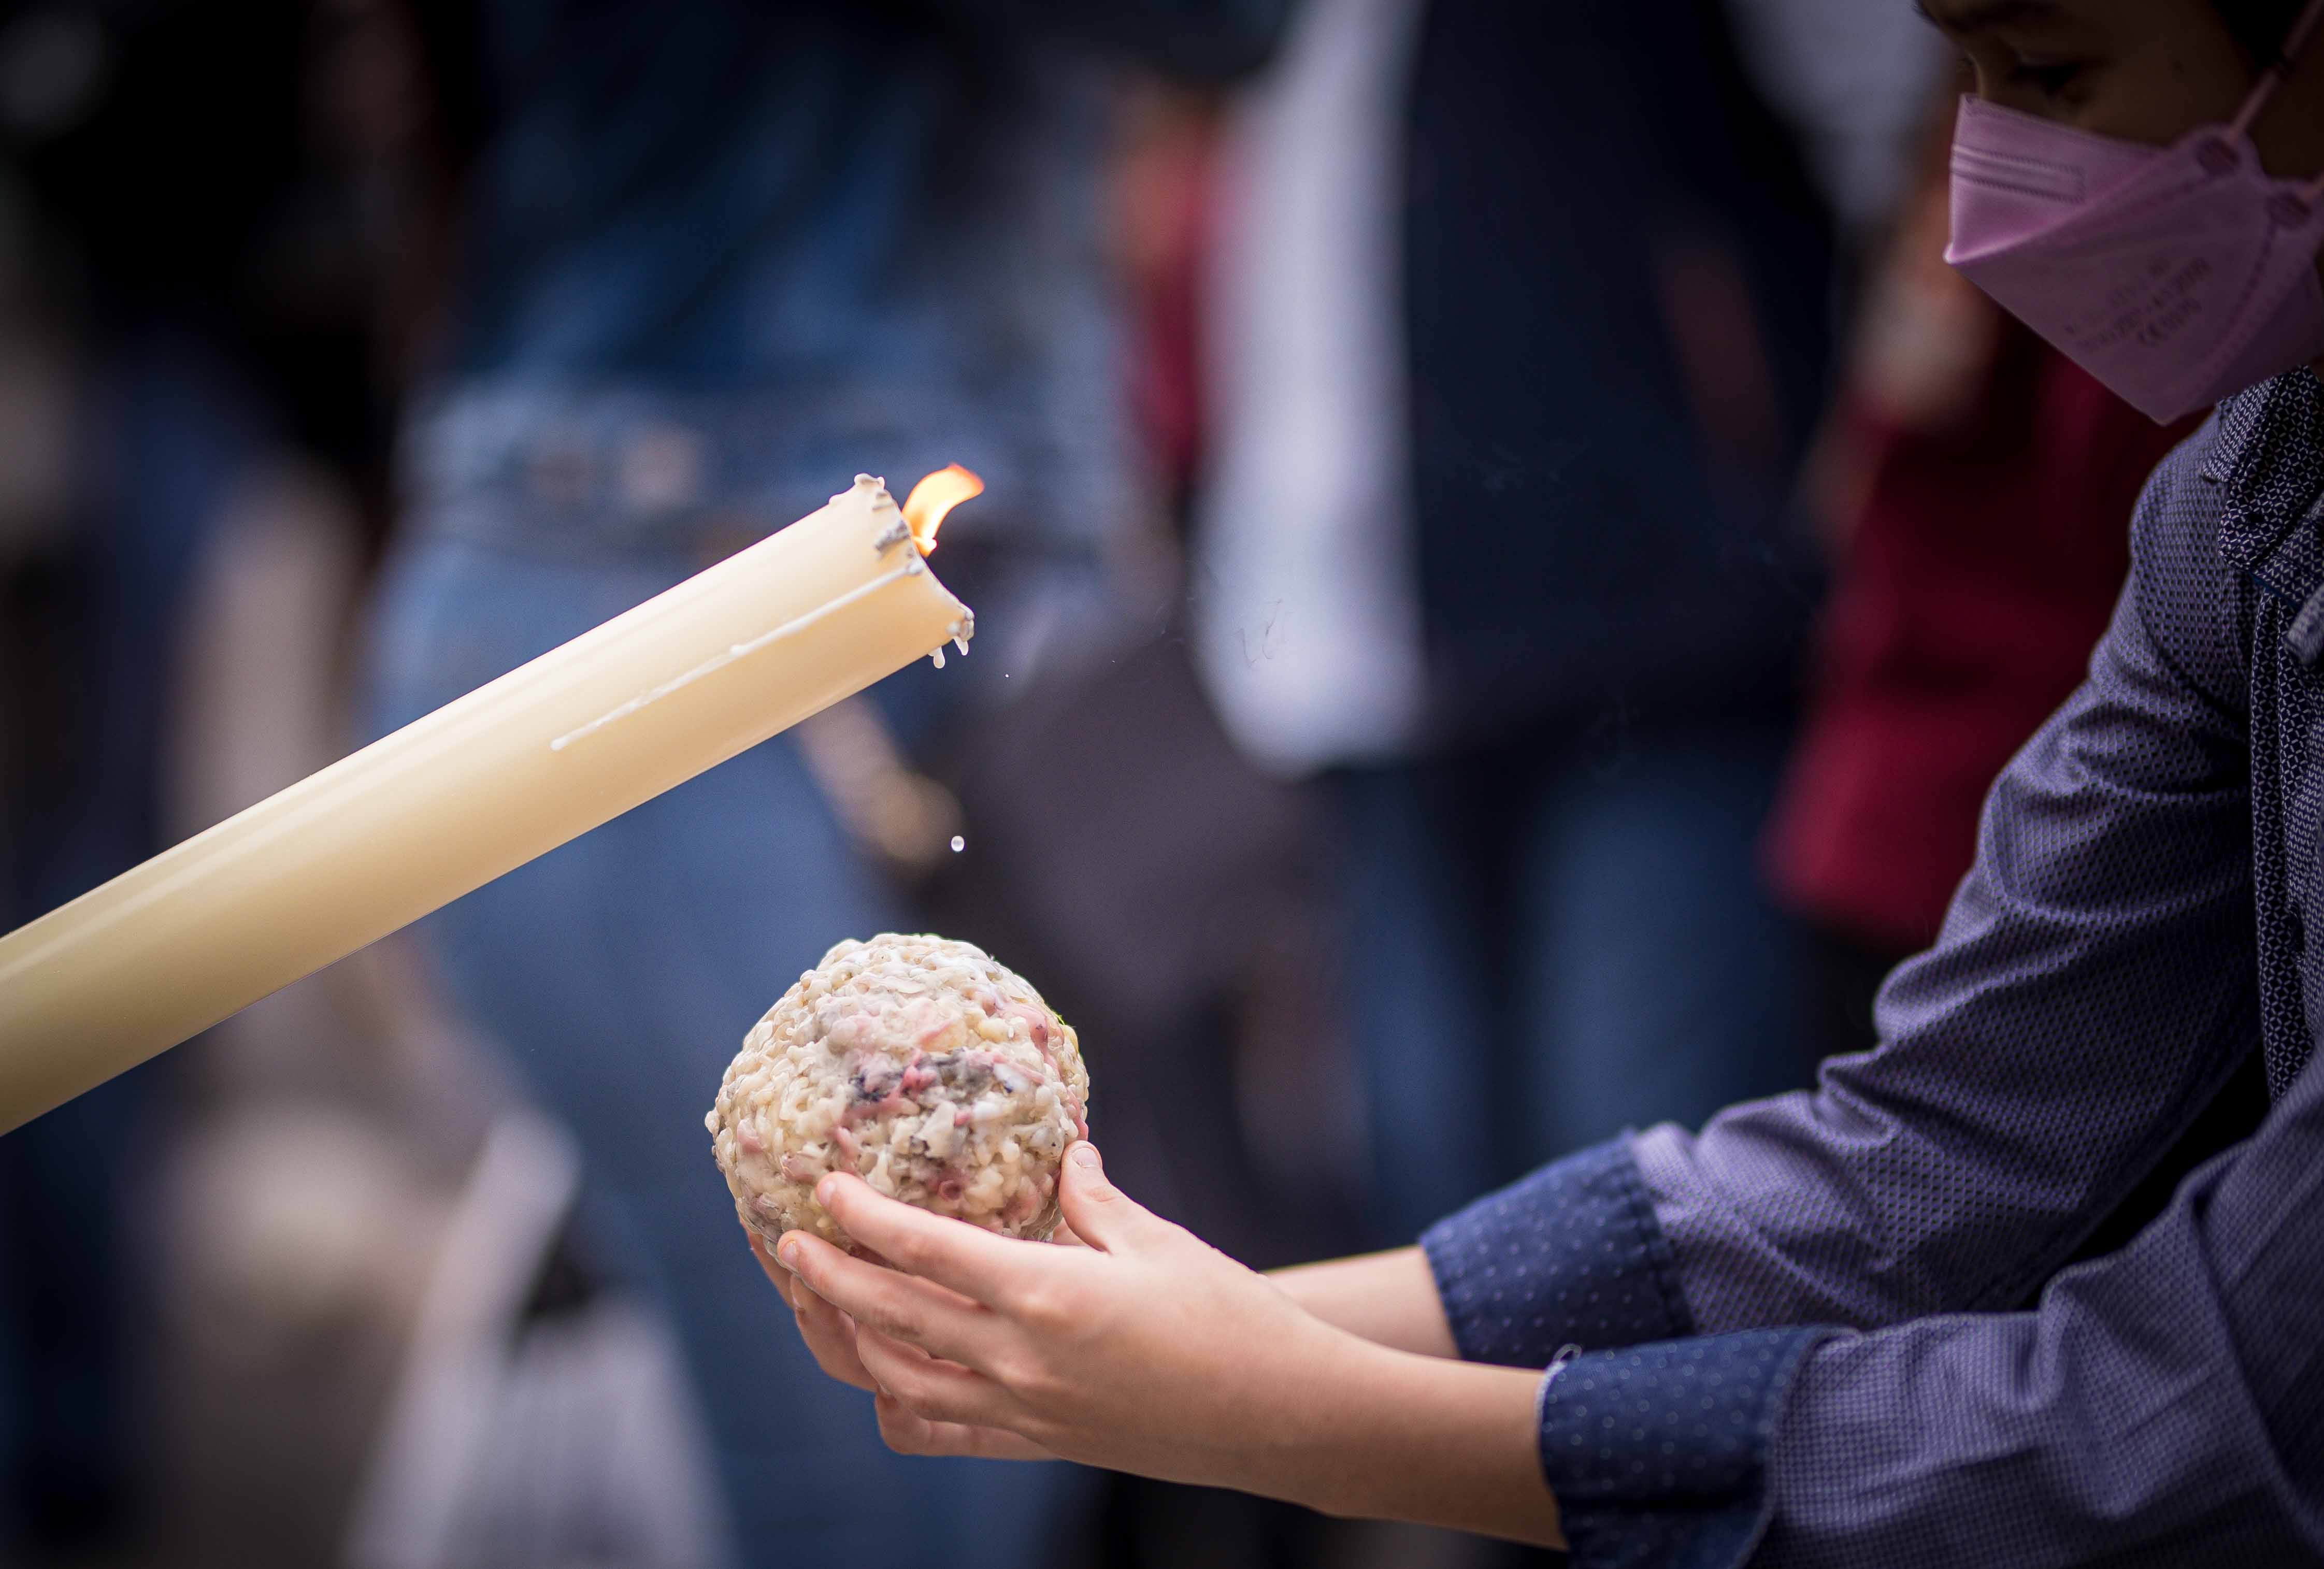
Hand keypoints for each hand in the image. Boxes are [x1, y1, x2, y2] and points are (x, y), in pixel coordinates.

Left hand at [761, 1144, 1563, 1544]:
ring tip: (815, 1301)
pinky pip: (940, 1433)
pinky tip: (882, 1375)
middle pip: (892, 1321)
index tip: (826, 1186)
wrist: (1276, 1416)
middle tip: (787, 1240)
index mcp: (1049, 1296)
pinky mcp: (1035, 1444)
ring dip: (846, 1341)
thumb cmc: (1226, 1316)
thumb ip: (1093, 1198)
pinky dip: (897, 1405)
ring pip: (897, 1384)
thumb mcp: (1157, 1241)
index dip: (866, 1218)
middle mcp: (1021, 1362)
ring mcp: (1023, 1414)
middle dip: (828, 1279)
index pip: (928, 1253)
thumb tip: (1065, 1152)